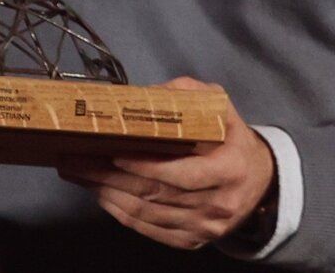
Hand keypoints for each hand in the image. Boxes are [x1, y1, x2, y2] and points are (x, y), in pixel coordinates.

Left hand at [57, 77, 273, 250]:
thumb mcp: (219, 106)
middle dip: (108, 177)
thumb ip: (187, 95)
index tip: (112, 153)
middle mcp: (219, 204)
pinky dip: (121, 213)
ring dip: (107, 194)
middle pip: (156, 194)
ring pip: (148, 214)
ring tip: (77, 173)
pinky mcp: (193, 240)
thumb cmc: (231, 138)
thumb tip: (143, 95)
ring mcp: (206, 227)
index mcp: (230, 169)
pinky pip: (151, 230)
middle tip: (73, 160)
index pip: (182, 174)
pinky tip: (99, 194)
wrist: (260, 181)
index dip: (145, 167)